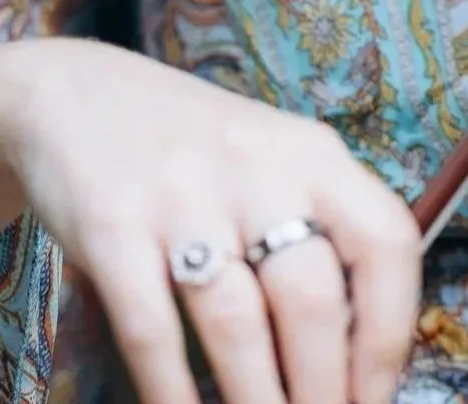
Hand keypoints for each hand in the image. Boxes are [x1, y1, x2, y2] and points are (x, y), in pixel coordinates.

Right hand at [0, 38, 422, 403]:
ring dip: (257, 401)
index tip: (377, 395)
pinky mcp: (112, 226)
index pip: (386, 242)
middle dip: (322, 388)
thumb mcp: (275, 165)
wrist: (78, 95)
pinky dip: (172, 390)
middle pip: (311, 297)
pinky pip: (151, 328)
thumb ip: (319, 233)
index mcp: (316, 156)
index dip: (389, 331)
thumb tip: (355, 352)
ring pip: (236, 322)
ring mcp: (184, 197)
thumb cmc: (199, 152)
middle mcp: (259, 170)